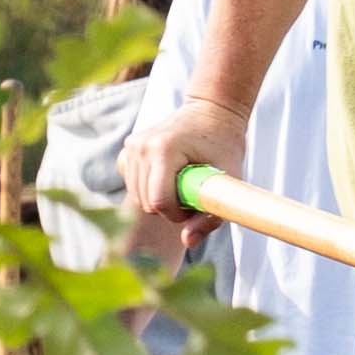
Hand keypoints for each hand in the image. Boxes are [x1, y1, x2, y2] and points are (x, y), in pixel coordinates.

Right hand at [121, 94, 240, 254]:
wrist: (211, 112)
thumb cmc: (225, 145)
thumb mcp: (227, 180)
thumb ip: (211, 216)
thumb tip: (187, 242)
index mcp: (163, 149)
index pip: (159, 202)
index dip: (178, 214)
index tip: (196, 204)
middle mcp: (140, 146)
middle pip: (147, 203)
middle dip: (171, 208)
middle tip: (193, 192)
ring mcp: (131, 146)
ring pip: (138, 198)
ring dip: (161, 199)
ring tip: (183, 182)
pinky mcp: (127, 150)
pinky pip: (132, 186)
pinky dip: (150, 189)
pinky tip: (168, 176)